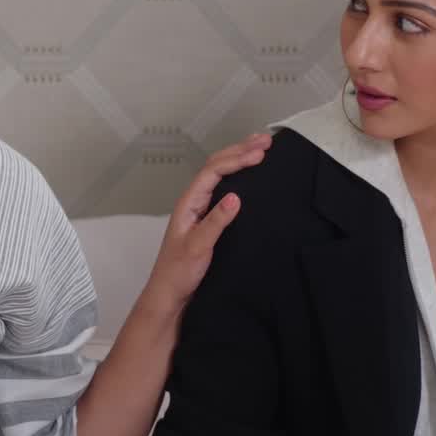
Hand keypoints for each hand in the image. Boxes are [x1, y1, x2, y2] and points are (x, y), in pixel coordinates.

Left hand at [143, 131, 272, 310]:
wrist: (169, 294)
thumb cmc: (178, 272)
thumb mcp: (198, 247)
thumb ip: (216, 222)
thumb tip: (236, 197)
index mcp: (189, 203)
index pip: (214, 171)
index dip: (237, 159)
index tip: (260, 154)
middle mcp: (194, 201)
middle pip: (217, 166)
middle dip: (240, 150)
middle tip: (266, 141)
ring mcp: (200, 209)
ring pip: (220, 175)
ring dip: (238, 158)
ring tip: (260, 147)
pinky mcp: (208, 219)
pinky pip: (223, 189)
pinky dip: (238, 176)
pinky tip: (248, 175)